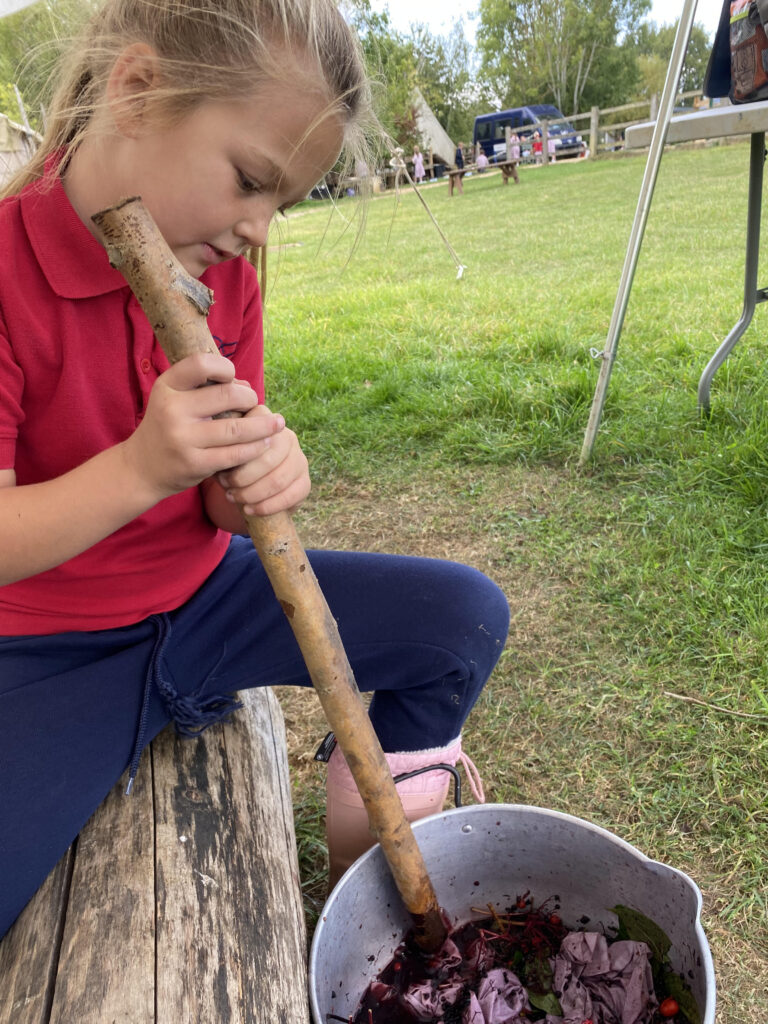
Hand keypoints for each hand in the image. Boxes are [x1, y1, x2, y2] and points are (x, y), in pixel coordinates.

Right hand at [121, 352, 280, 501]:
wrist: (141, 468)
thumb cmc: (167, 427)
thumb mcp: (174, 400)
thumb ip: (205, 389)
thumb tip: (247, 386)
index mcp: (167, 387)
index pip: (201, 364)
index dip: (224, 367)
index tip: (232, 377)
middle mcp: (172, 410)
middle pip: (227, 395)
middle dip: (249, 398)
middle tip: (255, 404)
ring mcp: (182, 438)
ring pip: (237, 428)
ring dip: (262, 426)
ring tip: (277, 424)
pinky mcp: (194, 464)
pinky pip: (235, 454)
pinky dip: (254, 448)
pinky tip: (264, 444)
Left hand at [215, 405, 309, 516]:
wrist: (248, 486)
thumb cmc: (231, 462)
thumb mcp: (223, 448)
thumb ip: (222, 443)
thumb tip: (214, 445)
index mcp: (267, 422)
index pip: (258, 429)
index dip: (239, 448)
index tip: (220, 463)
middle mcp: (288, 437)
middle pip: (268, 458)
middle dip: (243, 476)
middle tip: (225, 485)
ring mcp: (299, 459)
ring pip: (278, 479)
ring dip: (252, 493)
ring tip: (233, 497)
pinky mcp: (304, 482)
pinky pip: (290, 496)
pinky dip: (267, 506)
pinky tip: (249, 510)